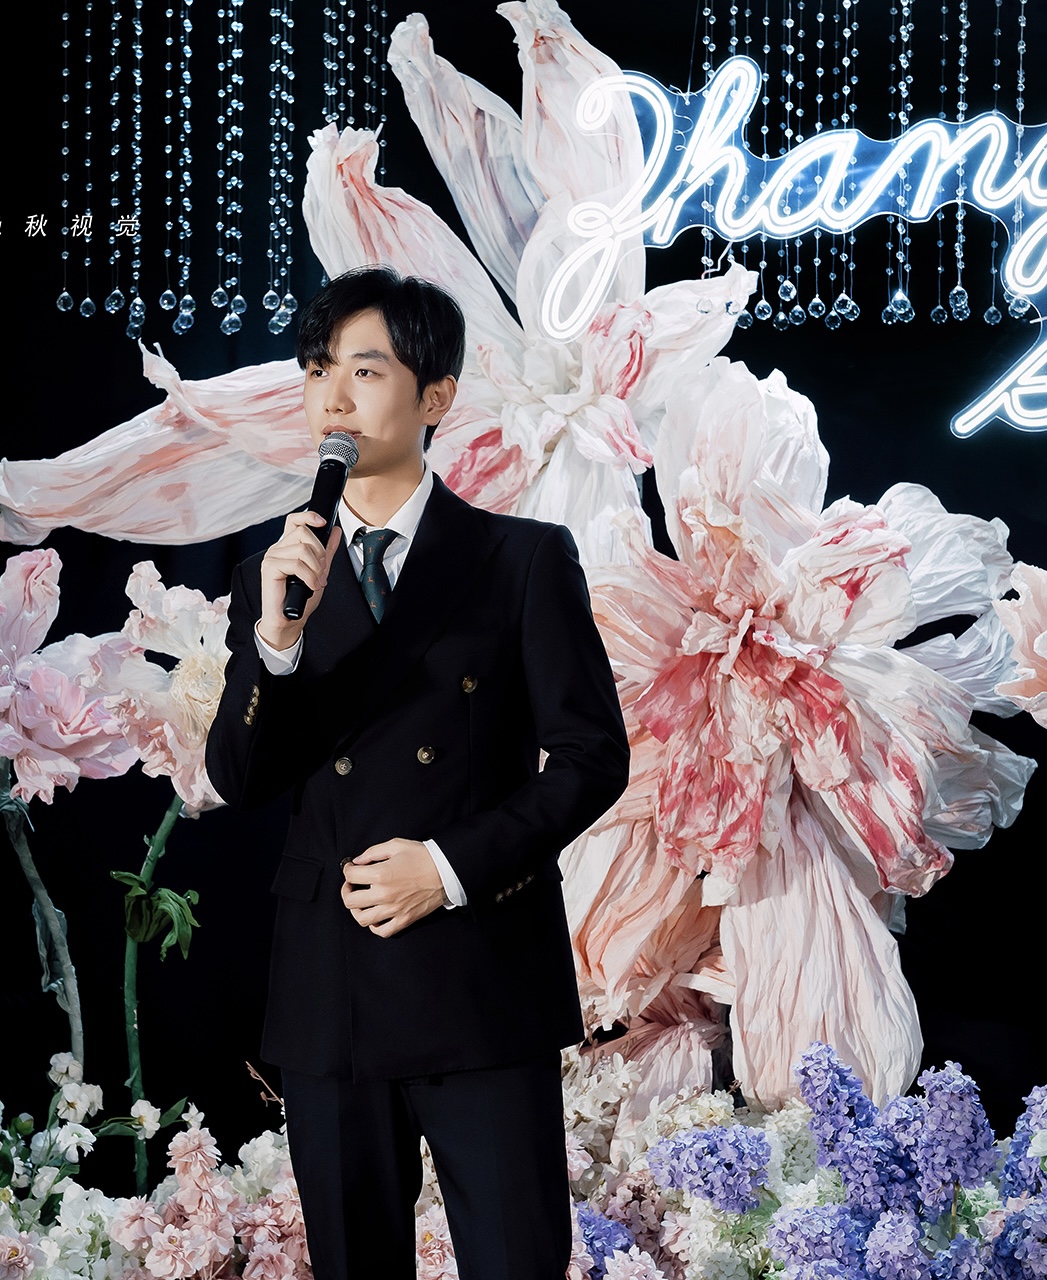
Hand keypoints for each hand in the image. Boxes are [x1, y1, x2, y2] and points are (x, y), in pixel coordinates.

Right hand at [257, 512, 342, 649]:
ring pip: (302, 549)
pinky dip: (308, 576)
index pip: (294, 520)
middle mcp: (278, 548)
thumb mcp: (320, 570)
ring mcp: (271, 557)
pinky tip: (310, 586)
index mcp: (287, 546)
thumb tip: (335, 531)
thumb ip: (327, 550)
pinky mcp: (269, 568)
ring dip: (315, 568)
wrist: (289, 619)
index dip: (308, 516)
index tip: (323, 523)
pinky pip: (296, 564)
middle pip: (303, 533)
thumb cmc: (300, 597)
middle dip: (319, 552)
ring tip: (315, 581)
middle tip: (321, 571)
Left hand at [341, 839, 446, 937]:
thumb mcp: (396, 845)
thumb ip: (373, 852)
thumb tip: (357, 861)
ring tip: (360, 902)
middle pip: (351, 900)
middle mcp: (384, 895)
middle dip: (346, 890)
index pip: (351, 876)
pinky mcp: (404, 919)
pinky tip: (375, 916)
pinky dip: (374, 926)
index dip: (347, 869)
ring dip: (356, 910)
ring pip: (362, 919)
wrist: (446, 871)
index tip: (351, 868)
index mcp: (381, 875)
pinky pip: (383, 931)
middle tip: (351, 885)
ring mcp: (394, 910)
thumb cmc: (423, 856)